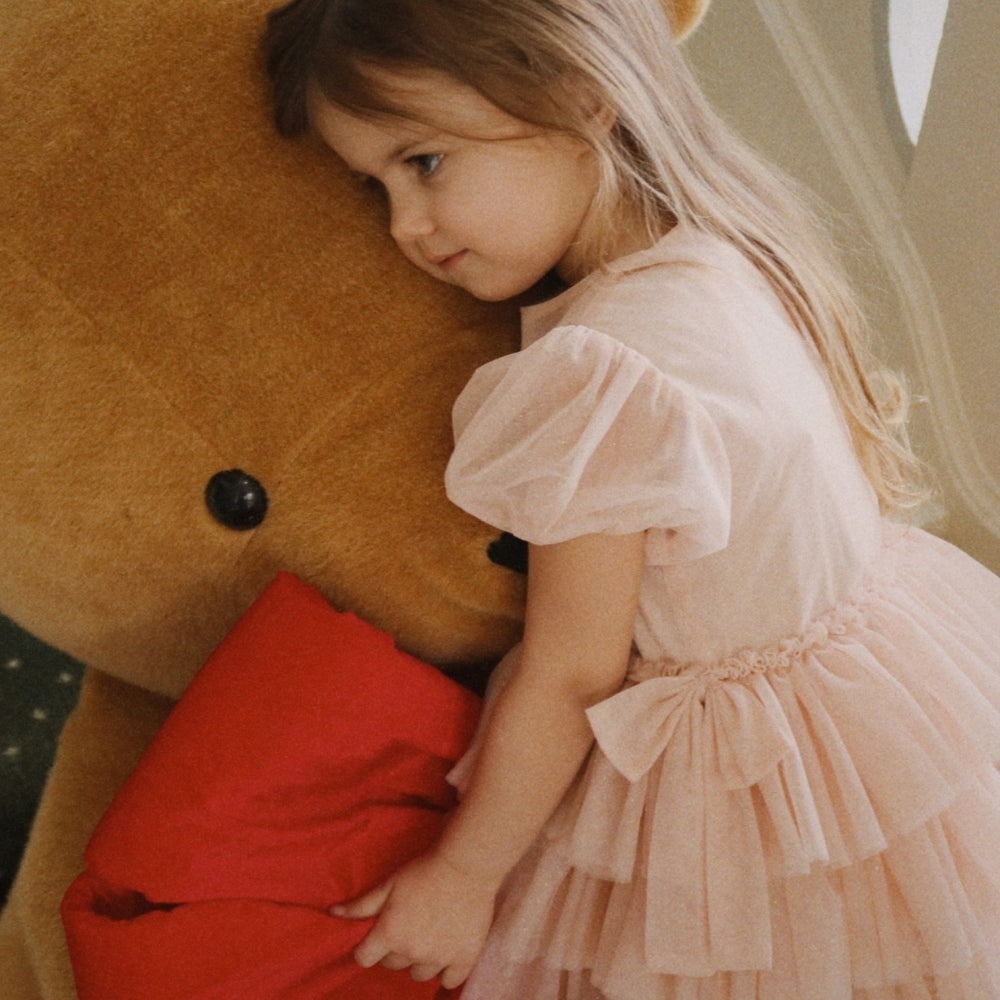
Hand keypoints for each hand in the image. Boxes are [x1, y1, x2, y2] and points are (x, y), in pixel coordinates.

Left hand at [331, 850, 498, 988]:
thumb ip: (360, 905)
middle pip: (393, 964)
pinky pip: (449, 981)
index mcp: (389, 934)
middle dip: (395, 949)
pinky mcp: (464, 958)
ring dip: (419, 960)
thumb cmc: (423, 871)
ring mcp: (439, 958)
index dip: (368, 947)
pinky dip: (446, 971)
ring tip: (427, 936)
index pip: (365, 958)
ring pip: (419, 974)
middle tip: (407, 926)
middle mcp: (412, 952)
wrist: (465, 866)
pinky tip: (446, 952)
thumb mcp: (388, 884)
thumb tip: (332, 913)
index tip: (377, 936)